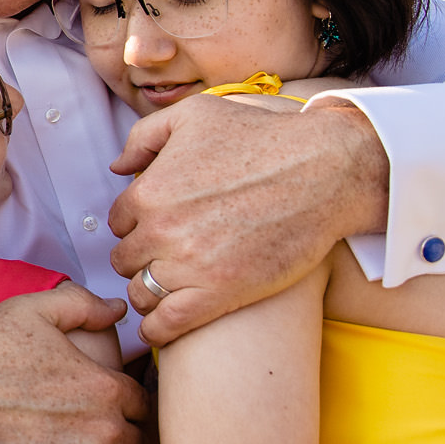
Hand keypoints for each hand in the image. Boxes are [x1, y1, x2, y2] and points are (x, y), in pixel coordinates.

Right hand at [0, 283, 144, 443]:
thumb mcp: (31, 310)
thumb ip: (82, 303)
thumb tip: (116, 309)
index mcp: (105, 388)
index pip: (141, 402)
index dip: (122, 398)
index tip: (100, 399)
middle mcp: (103, 432)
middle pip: (136, 441)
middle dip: (118, 432)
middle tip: (88, 426)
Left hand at [110, 95, 386, 346]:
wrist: (326, 170)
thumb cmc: (263, 136)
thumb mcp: (195, 114)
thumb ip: (145, 136)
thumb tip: (118, 166)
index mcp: (149, 191)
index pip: (118, 223)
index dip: (136, 225)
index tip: (157, 226)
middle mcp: (162, 230)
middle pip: (125, 260)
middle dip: (141, 257)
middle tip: (165, 254)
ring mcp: (190, 265)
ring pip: (141, 293)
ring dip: (149, 291)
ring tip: (167, 286)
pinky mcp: (220, 293)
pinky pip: (167, 325)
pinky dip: (158, 329)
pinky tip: (162, 325)